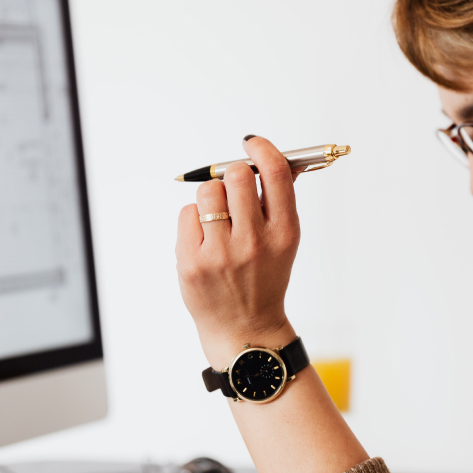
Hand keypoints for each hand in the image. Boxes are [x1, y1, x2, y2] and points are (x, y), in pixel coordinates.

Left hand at [176, 136, 302, 367]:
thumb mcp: (284, 241)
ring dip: (211, 198)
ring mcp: (221, 253)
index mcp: (284, 233)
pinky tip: (205, 241)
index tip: (251, 143)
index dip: (261, 149)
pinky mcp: (192, 261)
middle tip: (232, 188)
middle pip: (236, 176)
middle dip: (232, 175)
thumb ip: (280, 200)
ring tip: (218, 221)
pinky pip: (187, 214)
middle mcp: (255, 242)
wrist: (244, 328)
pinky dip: (194, 221)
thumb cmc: (264, 277)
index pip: (275, 173)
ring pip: (208, 192)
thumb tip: (277, 158)